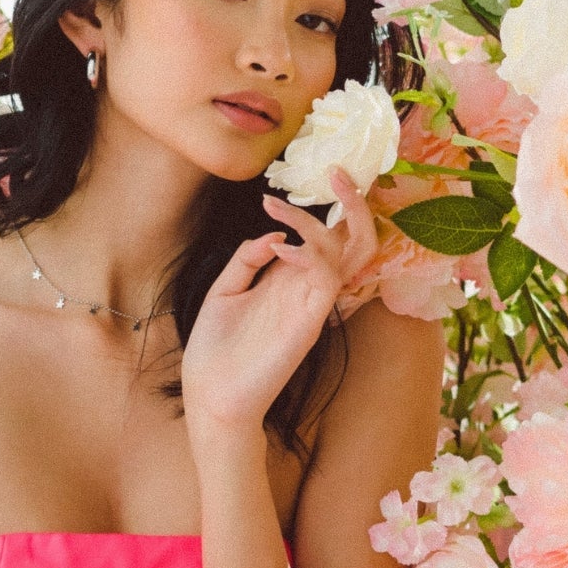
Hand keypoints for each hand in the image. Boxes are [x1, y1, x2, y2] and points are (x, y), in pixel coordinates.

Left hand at [180, 167, 379, 435]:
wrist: (211, 396)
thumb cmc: (216, 349)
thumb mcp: (224, 290)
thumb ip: (248, 259)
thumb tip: (275, 235)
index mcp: (289, 279)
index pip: (328, 236)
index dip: (332, 205)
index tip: (309, 177)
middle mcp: (308, 288)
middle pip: (356, 240)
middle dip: (356, 204)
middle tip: (338, 172)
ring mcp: (312, 304)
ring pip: (349, 254)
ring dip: (322, 222)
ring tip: (278, 208)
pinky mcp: (309, 322)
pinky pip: (328, 279)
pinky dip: (311, 255)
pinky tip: (282, 250)